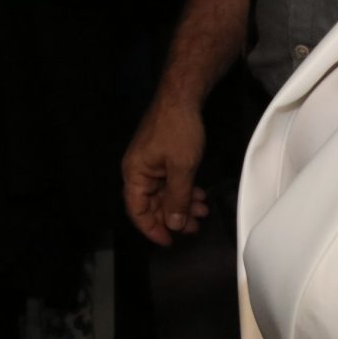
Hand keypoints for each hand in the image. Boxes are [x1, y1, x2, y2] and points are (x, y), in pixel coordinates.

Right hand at [122, 91, 212, 246]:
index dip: (152, 229)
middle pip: (152, 204)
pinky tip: (199, 196)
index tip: (170, 242)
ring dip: (182, 205)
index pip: (137, 211)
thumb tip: (173, 224)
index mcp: (135, 174)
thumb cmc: (178, 131)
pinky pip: (170, 182)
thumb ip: (177, 198)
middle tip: (195, 227)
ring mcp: (150, 164)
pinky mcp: (162, 158)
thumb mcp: (181, 168)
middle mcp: (138, 171)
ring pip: (164, 194)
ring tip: (202, 211)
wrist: (181, 97)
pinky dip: (184, 191)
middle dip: (173, 218)